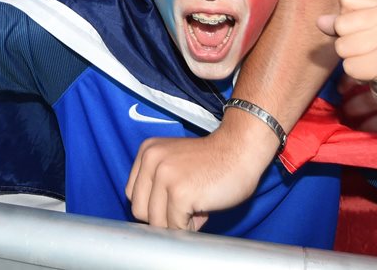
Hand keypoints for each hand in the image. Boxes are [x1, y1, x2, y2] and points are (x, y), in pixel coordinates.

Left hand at [126, 113, 275, 230]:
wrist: (242, 150)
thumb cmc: (215, 160)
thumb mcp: (177, 165)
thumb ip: (159, 188)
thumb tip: (153, 222)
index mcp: (147, 152)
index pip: (134, 194)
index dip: (154, 205)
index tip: (173, 204)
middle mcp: (151, 160)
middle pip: (139, 210)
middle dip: (162, 218)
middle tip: (187, 209)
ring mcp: (164, 176)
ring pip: (155, 222)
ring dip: (176, 224)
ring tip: (196, 210)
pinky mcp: (179, 193)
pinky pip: (174, 226)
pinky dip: (189, 227)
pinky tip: (202, 212)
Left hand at [318, 0, 376, 127]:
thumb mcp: (364, 32)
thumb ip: (341, 22)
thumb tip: (320, 21)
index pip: (345, 0)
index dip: (348, 21)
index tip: (368, 34)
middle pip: (341, 24)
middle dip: (347, 43)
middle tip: (370, 52)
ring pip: (342, 46)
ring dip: (351, 60)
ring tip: (372, 63)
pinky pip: (349, 67)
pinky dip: (355, 75)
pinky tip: (374, 75)